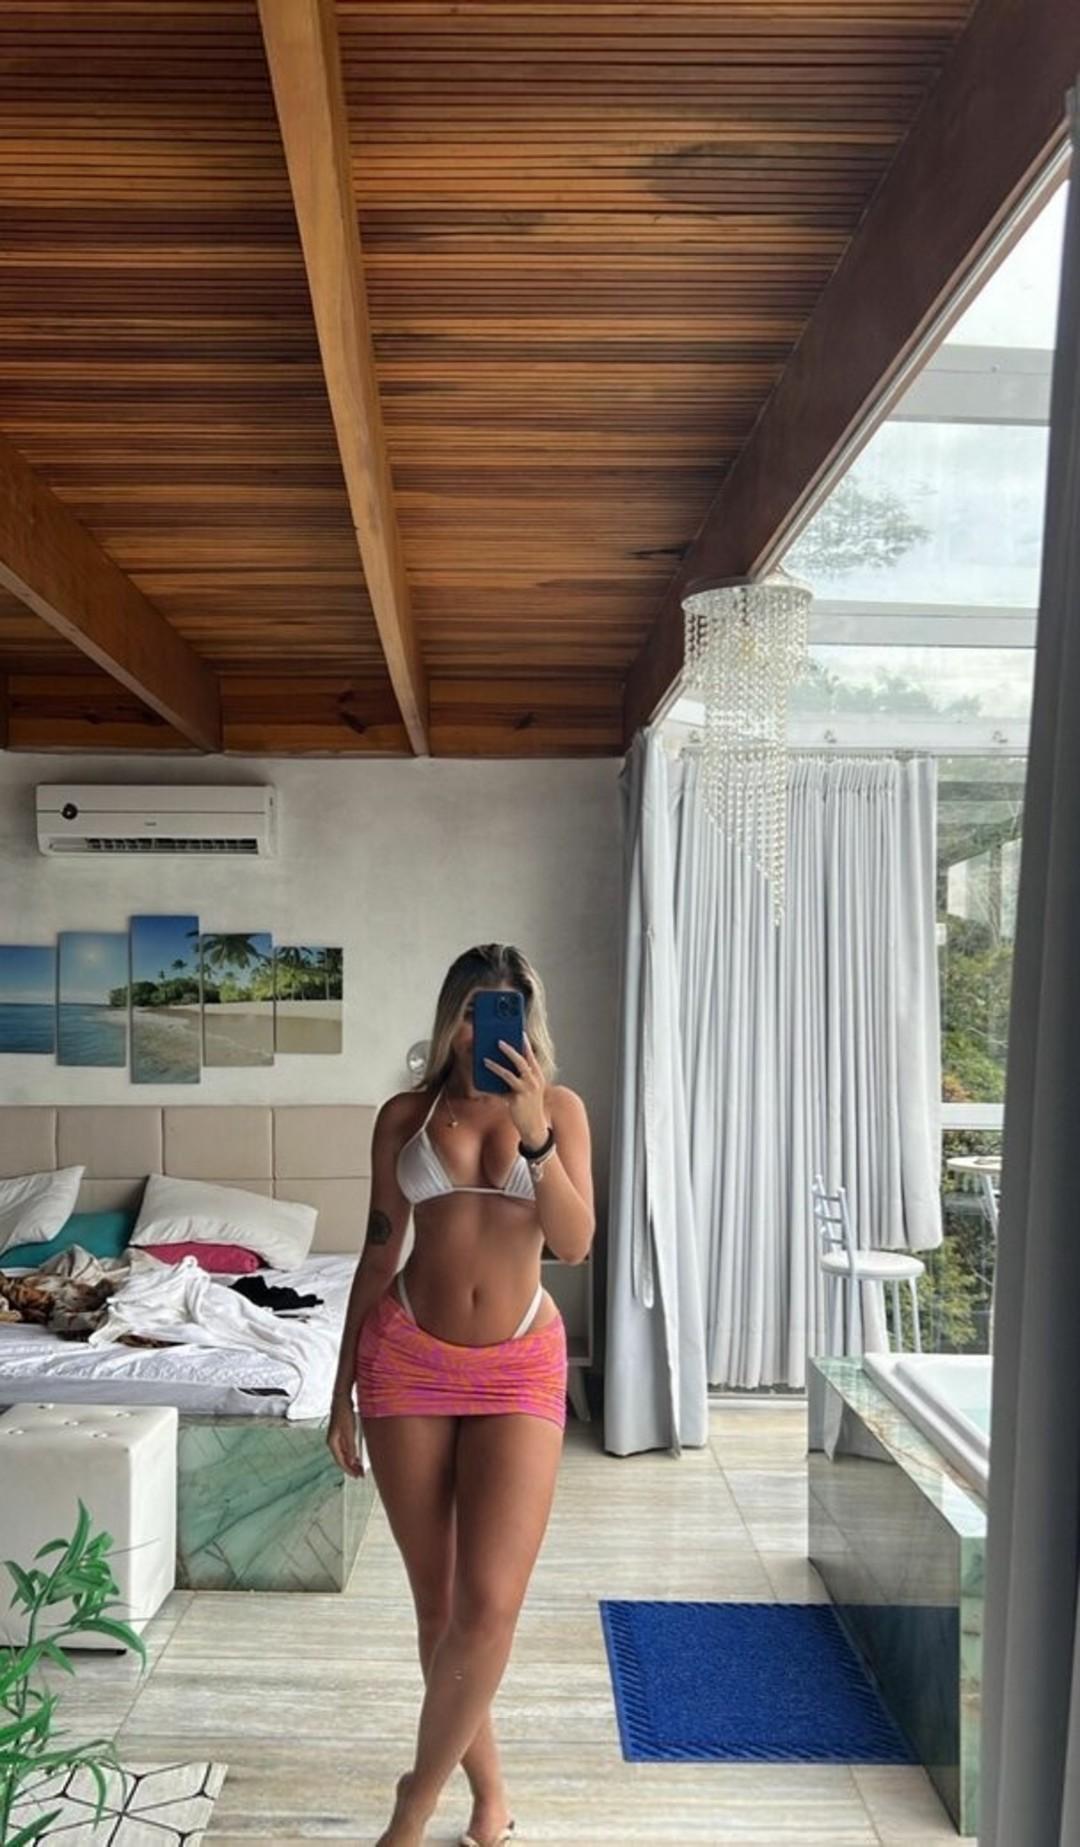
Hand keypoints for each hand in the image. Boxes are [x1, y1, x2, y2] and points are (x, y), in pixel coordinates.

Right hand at [327, 1394, 364, 1476]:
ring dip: (352, 1461)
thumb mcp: (349, 1431)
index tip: (357, 1476)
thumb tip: (352, 1461)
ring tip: (360, 1468)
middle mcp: (333, 1441)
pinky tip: (358, 1456)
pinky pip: (346, 1448)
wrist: (342, 1398)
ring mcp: (337, 1437)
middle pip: (342, 1459)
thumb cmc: (344, 1412)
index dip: (348, 1469)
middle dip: (351, 1468)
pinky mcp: (341, 1433)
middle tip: (360, 1475)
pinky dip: (352, 1453)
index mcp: (332, 1442)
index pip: (340, 1461)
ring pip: (344, 1454)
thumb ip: (350, 1447)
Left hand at [483, 1032, 549, 1146]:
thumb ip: (521, 1078)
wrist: (534, 1128)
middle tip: (499, 1041)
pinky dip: (490, 1087)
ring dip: (496, 1066)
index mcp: (538, 1077)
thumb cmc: (530, 1106)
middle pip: (522, 1062)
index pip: (532, 1057)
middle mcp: (534, 1082)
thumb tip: (503, 1066)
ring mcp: (526, 1091)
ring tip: (485, 1060)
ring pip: (509, 1074)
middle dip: (510, 1050)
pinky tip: (481, 1084)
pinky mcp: (516, 1101)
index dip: (525, 1044)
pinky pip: (500, 1091)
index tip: (519, 1033)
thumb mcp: (530, 1090)